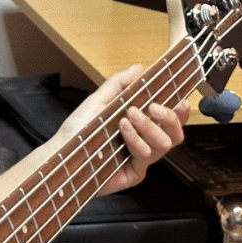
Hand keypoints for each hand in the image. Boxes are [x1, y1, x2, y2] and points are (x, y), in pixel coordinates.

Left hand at [56, 64, 189, 194]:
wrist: (61, 153)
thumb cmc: (78, 130)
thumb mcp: (99, 101)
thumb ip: (119, 84)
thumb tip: (139, 68)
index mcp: (140, 127)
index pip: (170, 121)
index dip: (180, 112)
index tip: (181, 100)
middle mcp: (144, 143)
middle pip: (175, 134)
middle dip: (169, 118)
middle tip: (153, 107)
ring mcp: (140, 160)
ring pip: (164, 145)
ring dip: (148, 127)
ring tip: (129, 116)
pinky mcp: (133, 174)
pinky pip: (145, 156)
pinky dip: (136, 140)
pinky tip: (123, 130)